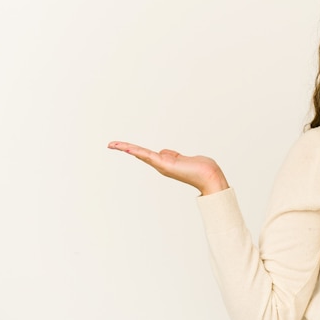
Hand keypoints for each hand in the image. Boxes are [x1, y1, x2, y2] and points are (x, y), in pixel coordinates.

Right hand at [107, 141, 228, 195]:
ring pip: (141, 153)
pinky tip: (129, 149)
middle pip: (139, 153)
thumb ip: (172, 155)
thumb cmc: (201, 168)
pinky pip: (149, 156)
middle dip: (124, 148)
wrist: (209, 175)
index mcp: (165, 163)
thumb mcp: (184, 158)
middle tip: (110, 144)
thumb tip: (163, 152)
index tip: (120, 146)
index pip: (145, 154)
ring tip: (114, 144)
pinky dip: (139, 152)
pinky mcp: (166, 165)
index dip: (132, 149)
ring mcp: (162, 165)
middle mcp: (161, 165)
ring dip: (127, 148)